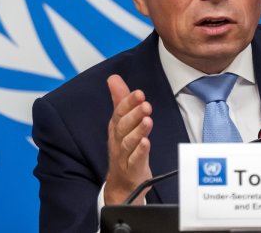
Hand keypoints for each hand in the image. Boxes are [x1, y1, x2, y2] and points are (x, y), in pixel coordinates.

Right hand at [104, 74, 153, 204]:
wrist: (122, 182)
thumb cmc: (123, 148)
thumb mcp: (121, 123)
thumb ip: (120, 100)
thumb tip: (113, 78)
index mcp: (116, 127)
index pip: (120, 112)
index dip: (128, 102)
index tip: (139, 93)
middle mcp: (117, 140)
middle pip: (123, 126)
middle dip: (134, 114)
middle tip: (145, 105)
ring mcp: (123, 156)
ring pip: (128, 142)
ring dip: (138, 131)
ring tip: (147, 120)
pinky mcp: (132, 170)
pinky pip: (134, 160)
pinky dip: (140, 152)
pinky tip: (146, 143)